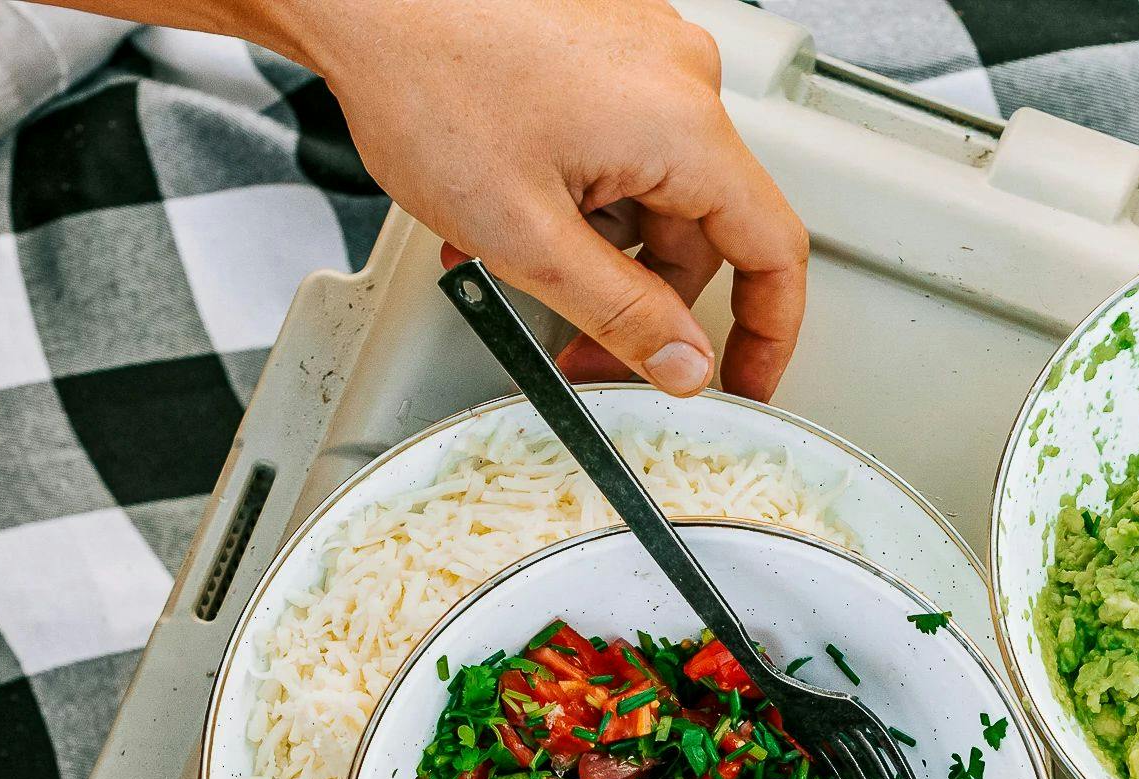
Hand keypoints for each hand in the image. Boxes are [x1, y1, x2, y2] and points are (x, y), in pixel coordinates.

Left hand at [259, 0, 807, 398]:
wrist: (365, 3)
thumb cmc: (426, 86)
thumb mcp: (529, 241)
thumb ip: (622, 315)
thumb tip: (684, 363)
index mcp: (684, 126)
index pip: (774, 250)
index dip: (768, 334)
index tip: (742, 381)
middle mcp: (679, 77)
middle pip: (699, 227)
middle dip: (643, 299)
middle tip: (582, 350)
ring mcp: (643, 51)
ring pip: (653, 188)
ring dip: (597, 243)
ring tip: (513, 252)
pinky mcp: (605, 40)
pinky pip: (621, 140)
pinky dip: (580, 189)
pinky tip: (516, 202)